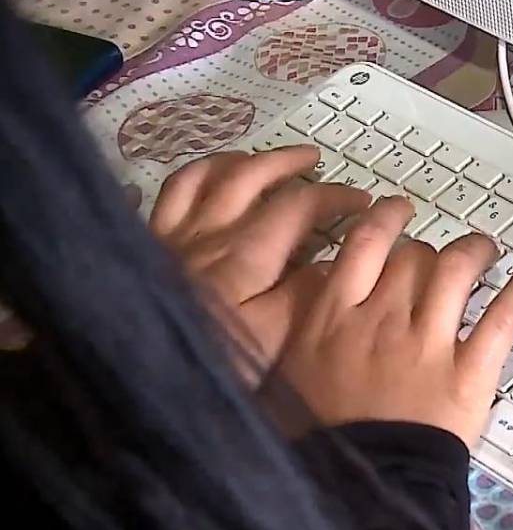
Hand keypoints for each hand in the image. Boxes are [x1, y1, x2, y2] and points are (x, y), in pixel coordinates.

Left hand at [151, 147, 370, 365]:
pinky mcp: (144, 247)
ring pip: (201, 177)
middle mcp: (208, 230)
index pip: (299, 205)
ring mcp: (171, 235)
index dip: (334, 196)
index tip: (362, 199)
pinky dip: (180, 183)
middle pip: (248, 175)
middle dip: (286, 161)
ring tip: (256, 160)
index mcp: (246, 251)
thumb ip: (306, 295)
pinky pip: (160, 198)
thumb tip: (334, 261)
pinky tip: (191, 185)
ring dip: (234, 161)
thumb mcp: (273, 337)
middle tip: (313, 157)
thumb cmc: (213, 357)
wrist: (134, 372)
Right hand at [276, 197, 512, 445]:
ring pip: (457, 270)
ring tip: (486, 251)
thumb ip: (304, 326)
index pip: (365, 242)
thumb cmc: (317, 436)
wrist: (359, 484)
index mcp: (334, 316)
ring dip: (475, 252)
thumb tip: (317, 290)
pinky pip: (502, 318)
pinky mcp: (469, 373)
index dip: (386, 217)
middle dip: (429, 250)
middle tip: (440, 256)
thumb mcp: (288, 371)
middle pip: (414, 255)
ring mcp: (429, 343)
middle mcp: (383, 318)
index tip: (397, 210)